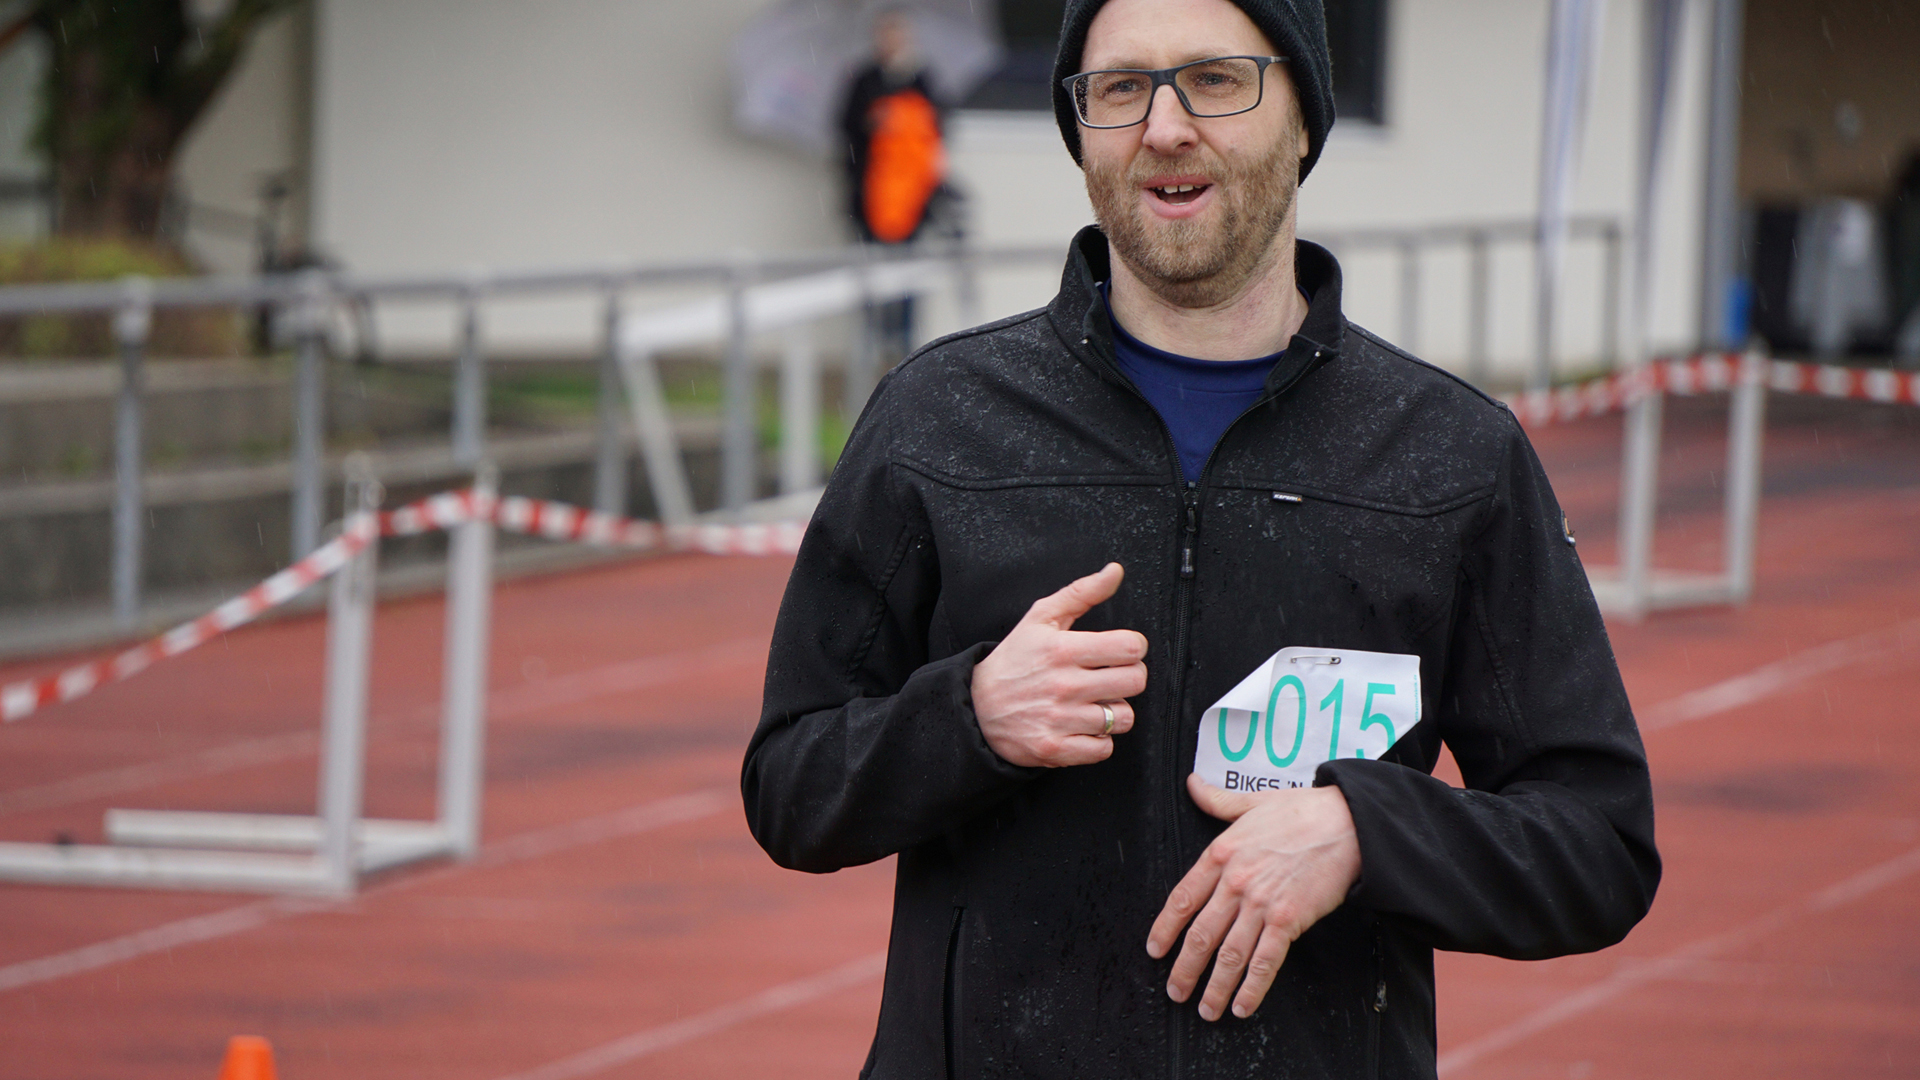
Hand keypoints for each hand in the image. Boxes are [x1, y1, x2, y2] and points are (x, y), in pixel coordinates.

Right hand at [971, 563, 1148, 767]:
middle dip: (1128, 677)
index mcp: (1062, 649)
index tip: (1118, 651)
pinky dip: (1098, 741)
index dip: (1132, 647)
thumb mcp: (1041, 618)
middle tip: (1110, 677)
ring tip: (1094, 703)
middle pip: (1135, 681)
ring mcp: (1059, 720)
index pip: (1130, 647)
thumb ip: (1082, 593)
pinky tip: (1082, 727)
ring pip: (1123, 718)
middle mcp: (1063, 685)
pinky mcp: (1055, 750)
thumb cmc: (1014, 660)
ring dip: (1114, 712)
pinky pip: (1104, 749)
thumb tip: (1115, 571)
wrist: (975, 707)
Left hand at [1147, 774, 1361, 1020]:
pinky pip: (1265, 962)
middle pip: (1200, 935)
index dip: (1165, 929)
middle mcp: (1234, 882)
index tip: (1155, 949)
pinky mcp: (1288, 920)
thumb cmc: (1303, 811)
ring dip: (1214, 987)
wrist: (1347, 823)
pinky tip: (1242, 1006)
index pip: (1182, 899)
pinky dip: (1251, 988)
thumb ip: (1217, 800)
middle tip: (1175, 991)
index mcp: (1220, 853)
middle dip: (1184, 969)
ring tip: (1205, 1008)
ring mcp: (1260, 903)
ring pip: (1229, 955)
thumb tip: (1193, 785)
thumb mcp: (1252, 802)